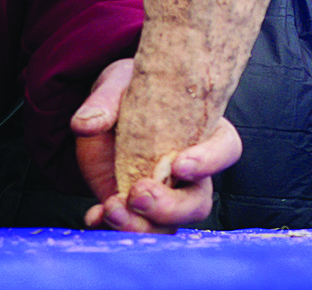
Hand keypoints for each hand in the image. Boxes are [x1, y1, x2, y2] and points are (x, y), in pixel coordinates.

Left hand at [72, 58, 240, 231]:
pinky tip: (95, 214)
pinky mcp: (134, 206)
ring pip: (168, 224)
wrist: (104, 109)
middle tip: (137, 192)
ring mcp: (162, 192)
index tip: (178, 164)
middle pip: (198, 201)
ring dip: (141, 225)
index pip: (225, 150)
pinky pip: (133, 227)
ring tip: (111, 208)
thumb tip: (86, 124)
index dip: (209, 162)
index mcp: (201, 131)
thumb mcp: (118, 83)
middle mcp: (188, 169)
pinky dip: (112, 227)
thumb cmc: (127, 89)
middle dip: (170, 207)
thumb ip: (104, 102)